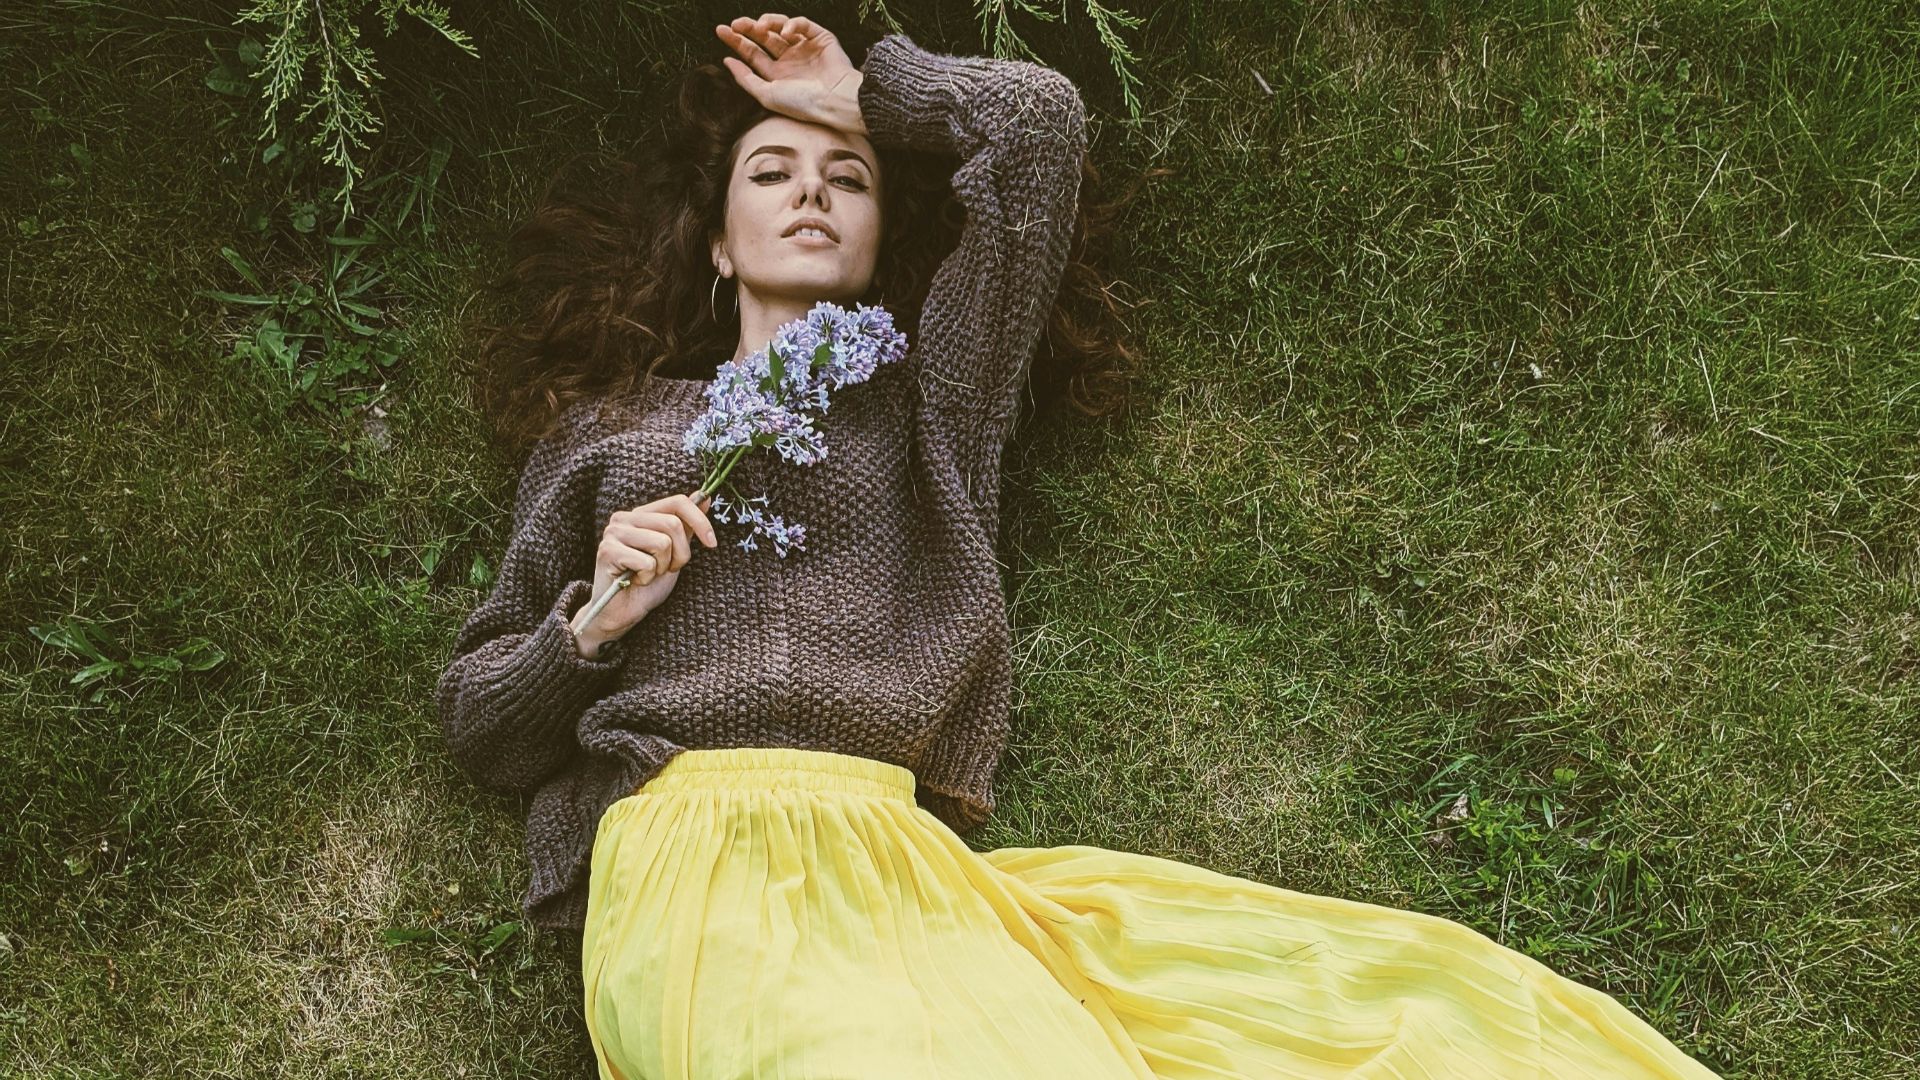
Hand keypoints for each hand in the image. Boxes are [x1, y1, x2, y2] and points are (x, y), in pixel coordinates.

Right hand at [576, 491, 716, 650]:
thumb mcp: (674, 553)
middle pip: (673, 524)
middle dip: (680, 554)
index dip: (700, 521)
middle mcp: (624, 518)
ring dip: (662, 567)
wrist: (621, 613)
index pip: (678, 502)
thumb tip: (705, 498)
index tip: (712, 543)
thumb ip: (686, 526)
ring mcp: (613, 533)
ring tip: (648, 574)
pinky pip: (646, 562)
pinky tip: (635, 581)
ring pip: (662, 542)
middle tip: (667, 569)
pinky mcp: (607, 551)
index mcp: (641, 514)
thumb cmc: (646, 584)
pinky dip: (647, 577)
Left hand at [714, 14, 865, 133]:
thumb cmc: (803, 104)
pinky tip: (786, 32)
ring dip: (768, 22)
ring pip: (781, 27)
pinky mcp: (821, 38)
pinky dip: (793, 24)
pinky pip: (804, 24)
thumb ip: (745, 79)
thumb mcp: (767, 95)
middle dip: (748, 29)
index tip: (722, 30)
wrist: (836, 101)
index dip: (736, 41)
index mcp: (777, 75)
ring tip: (759, 26)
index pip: (752, 53)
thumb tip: (726, 61)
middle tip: (736, 24)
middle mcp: (790, 60)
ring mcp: (805, 48)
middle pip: (763, 38)